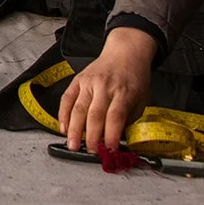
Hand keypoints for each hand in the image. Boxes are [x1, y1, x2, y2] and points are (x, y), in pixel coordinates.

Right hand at [57, 28, 155, 152]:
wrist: (125, 52)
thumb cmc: (134, 78)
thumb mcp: (140, 100)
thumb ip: (127, 119)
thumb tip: (115, 140)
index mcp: (124, 92)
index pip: (115, 117)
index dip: (111, 135)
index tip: (109, 151)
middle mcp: (104, 86)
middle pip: (94, 115)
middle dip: (91, 137)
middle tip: (89, 152)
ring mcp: (89, 82)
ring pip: (78, 108)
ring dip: (74, 129)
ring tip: (72, 145)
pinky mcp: (77, 80)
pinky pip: (67, 99)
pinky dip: (63, 115)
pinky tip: (63, 128)